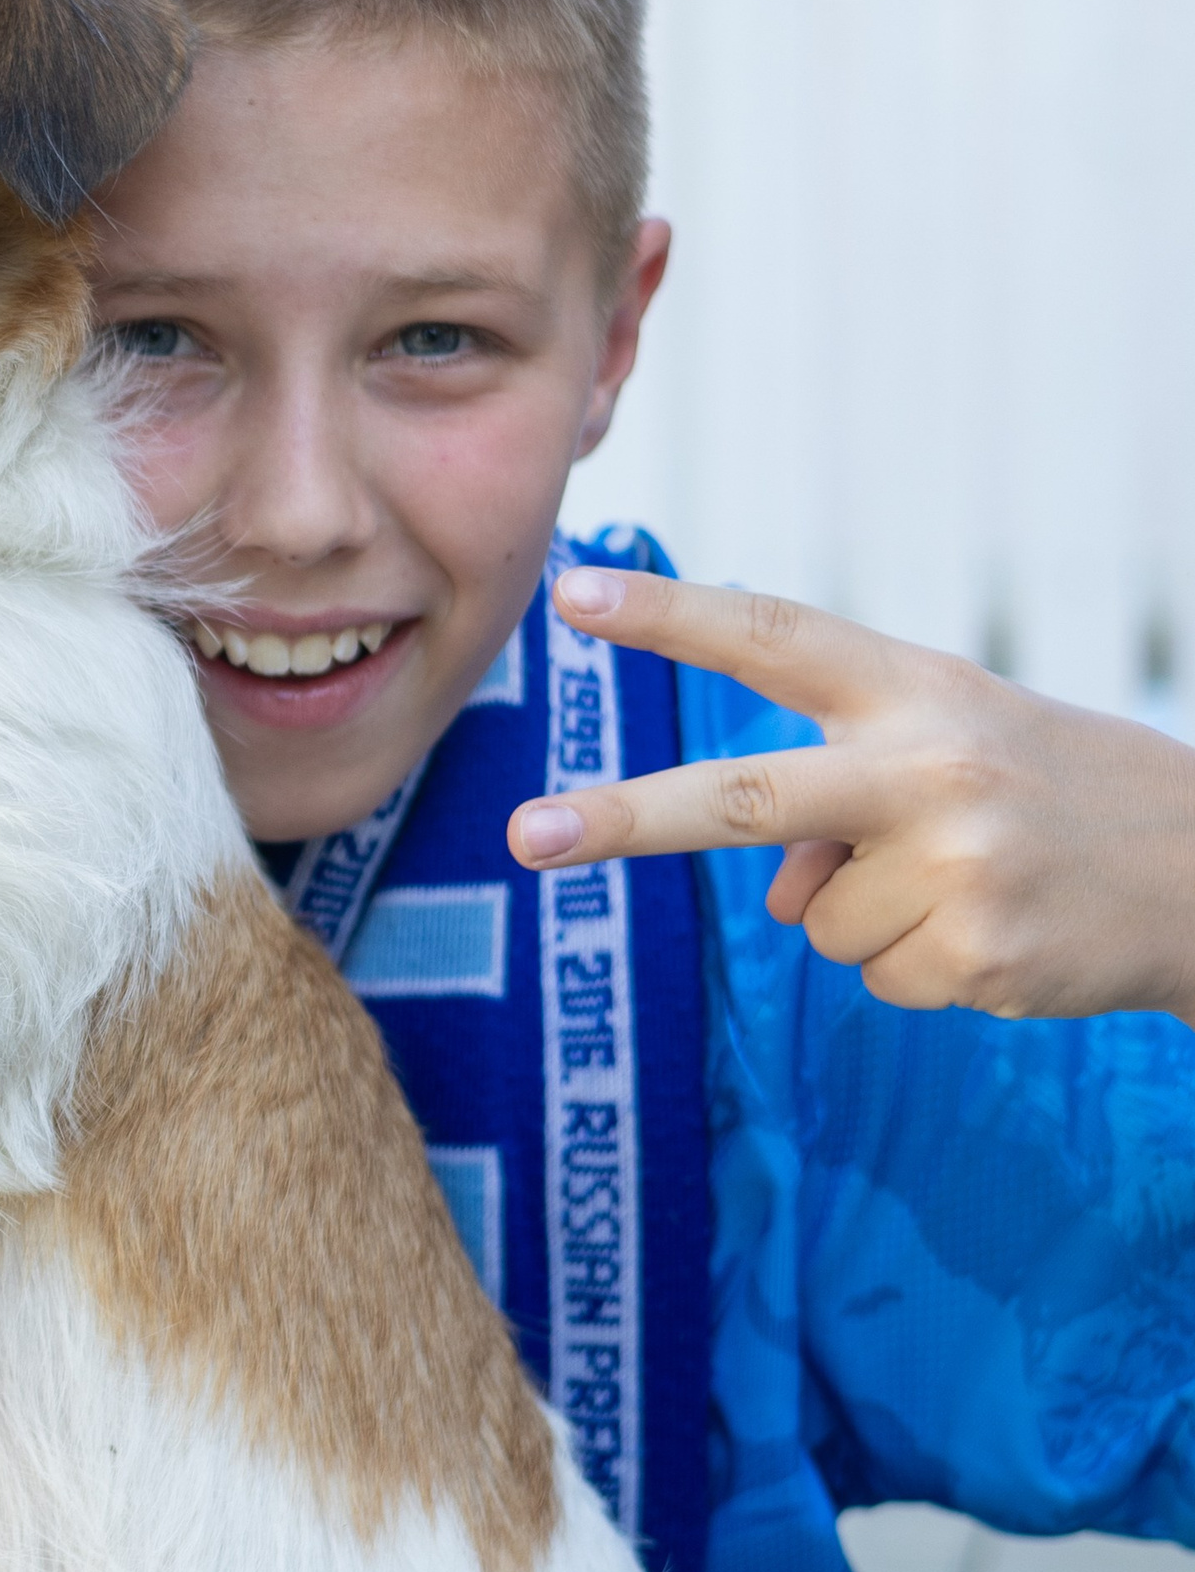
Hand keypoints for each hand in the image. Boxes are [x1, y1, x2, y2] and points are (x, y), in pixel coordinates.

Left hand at [505, 569, 1194, 1026]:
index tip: (571, 593)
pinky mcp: (977, 958)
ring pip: (812, 920)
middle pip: (744, 798)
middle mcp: (928, 769)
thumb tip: (772, 894)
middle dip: (625, 820)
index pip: (771, 637)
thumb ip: (840, 791)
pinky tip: (996, 931)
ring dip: (868, 916)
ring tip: (967, 882)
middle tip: (522, 837)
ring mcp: (954, 868)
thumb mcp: (951, 747)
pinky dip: (920, 967)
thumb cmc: (1049, 788)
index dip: (668, 615)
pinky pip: (874, 978)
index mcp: (914, 690)